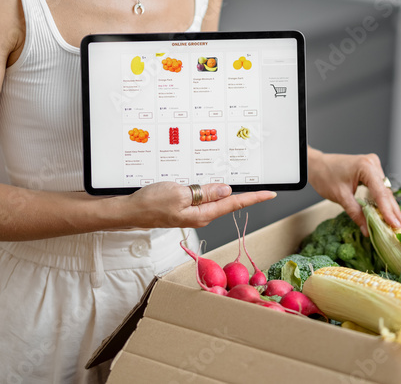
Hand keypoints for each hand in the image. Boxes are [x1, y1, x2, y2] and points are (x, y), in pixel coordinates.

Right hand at [124, 182, 275, 228]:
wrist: (129, 211)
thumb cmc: (150, 203)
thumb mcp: (179, 193)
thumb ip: (204, 193)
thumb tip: (226, 190)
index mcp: (202, 214)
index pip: (234, 204)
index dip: (254, 198)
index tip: (270, 194)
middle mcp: (200, 215)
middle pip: (229, 202)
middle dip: (247, 195)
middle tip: (263, 187)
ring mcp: (192, 213)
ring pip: (216, 200)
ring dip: (229, 192)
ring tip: (244, 184)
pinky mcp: (184, 208)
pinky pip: (204, 199)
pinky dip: (212, 191)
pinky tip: (215, 186)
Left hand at [307, 147, 400, 236]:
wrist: (317, 165)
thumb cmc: (325, 176)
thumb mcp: (340, 197)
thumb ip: (355, 213)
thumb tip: (367, 230)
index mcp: (366, 166)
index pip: (380, 193)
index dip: (388, 211)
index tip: (395, 226)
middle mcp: (373, 164)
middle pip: (386, 192)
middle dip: (394, 212)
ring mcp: (373, 166)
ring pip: (384, 192)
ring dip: (390, 208)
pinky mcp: (371, 171)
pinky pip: (379, 189)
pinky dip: (383, 202)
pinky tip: (390, 215)